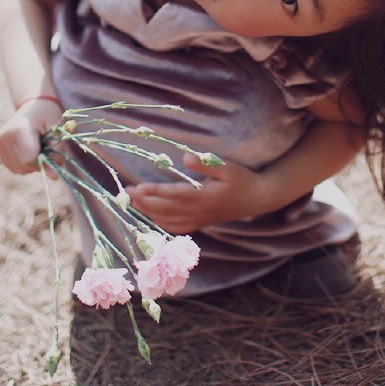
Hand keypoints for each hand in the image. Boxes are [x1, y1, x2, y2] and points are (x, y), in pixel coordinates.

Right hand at [0, 98, 62, 175]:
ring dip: (31, 164)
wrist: (33, 104)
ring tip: (36, 146)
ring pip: (18, 169)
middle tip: (45, 147)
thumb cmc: (48, 115)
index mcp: (19, 130)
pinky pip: (13, 167)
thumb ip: (56, 154)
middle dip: (38, 163)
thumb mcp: (57, 131)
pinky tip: (28, 149)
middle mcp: (5, 138)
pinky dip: (24, 163)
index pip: (29, 159)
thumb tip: (54, 178)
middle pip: (24, 166)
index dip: (43, 161)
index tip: (51, 152)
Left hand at [127, 154, 267, 233]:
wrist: (258, 199)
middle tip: (126, 193)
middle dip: (144, 201)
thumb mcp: (228, 167)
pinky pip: (177, 227)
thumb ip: (207, 164)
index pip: (173, 194)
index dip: (154, 191)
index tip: (137, 187)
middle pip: (165, 208)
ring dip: (148, 212)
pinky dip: (161, 224)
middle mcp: (198, 211)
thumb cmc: (243, 180)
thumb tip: (186, 158)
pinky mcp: (201, 222)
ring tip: (133, 203)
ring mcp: (199, 219)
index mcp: (203, 196)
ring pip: (168, 219)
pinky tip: (152, 218)